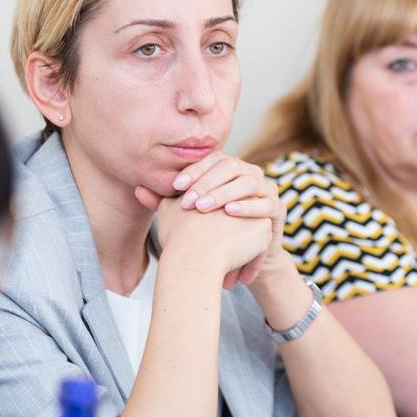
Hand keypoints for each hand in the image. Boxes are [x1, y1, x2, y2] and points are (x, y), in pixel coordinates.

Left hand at [135, 151, 286, 286]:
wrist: (241, 256)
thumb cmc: (214, 233)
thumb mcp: (189, 217)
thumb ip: (165, 203)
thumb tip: (138, 189)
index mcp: (230, 170)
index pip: (213, 160)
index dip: (195, 170)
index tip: (175, 187)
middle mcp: (250, 174)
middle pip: (231, 167)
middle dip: (208, 183)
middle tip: (188, 201)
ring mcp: (267, 190)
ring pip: (249, 182)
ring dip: (226, 193)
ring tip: (205, 208)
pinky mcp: (277, 210)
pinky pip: (266, 203)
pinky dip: (248, 207)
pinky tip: (230, 213)